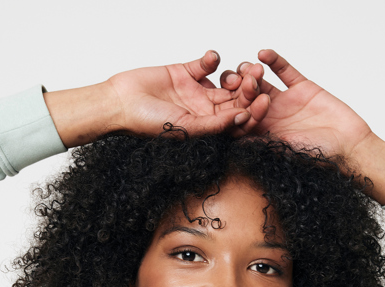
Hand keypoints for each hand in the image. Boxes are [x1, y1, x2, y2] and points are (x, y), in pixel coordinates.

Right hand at [44, 51, 269, 146]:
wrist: (119, 102)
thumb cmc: (146, 124)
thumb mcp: (185, 128)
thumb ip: (215, 124)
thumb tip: (243, 119)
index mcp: (208, 128)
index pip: (237, 120)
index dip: (253, 112)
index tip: (265, 101)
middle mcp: (205, 110)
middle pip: (236, 98)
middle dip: (249, 89)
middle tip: (257, 78)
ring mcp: (197, 90)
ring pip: (226, 80)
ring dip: (236, 73)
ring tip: (243, 67)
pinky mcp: (186, 72)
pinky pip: (206, 64)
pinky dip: (212, 59)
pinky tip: (211, 59)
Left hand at [219, 50, 384, 202]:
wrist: (349, 145)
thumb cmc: (319, 155)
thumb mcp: (285, 150)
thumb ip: (262, 142)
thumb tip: (236, 141)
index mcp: (263, 133)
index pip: (242, 118)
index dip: (232, 109)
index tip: (221, 101)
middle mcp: (270, 116)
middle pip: (247, 98)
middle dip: (238, 88)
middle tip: (230, 79)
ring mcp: (285, 100)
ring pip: (262, 82)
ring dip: (252, 73)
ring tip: (245, 67)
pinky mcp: (301, 87)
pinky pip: (285, 71)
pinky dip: (275, 61)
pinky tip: (264, 53)